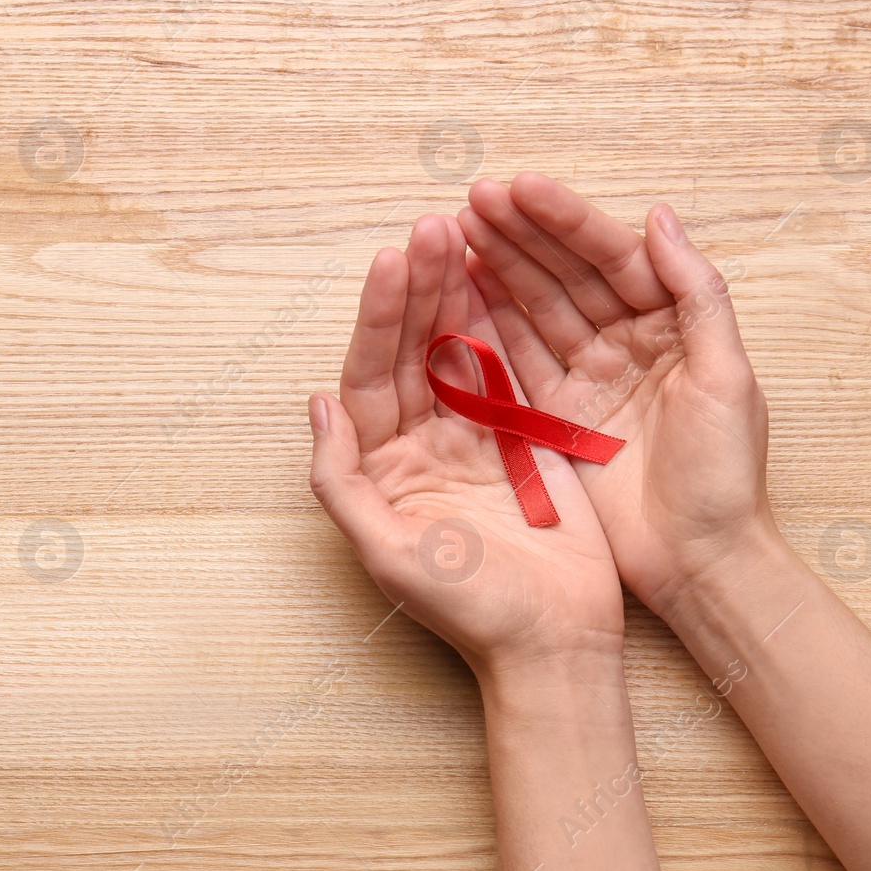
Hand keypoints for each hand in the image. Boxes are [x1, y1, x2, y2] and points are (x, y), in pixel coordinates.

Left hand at [307, 214, 625, 682]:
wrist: (553, 646)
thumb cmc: (468, 610)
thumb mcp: (388, 552)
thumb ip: (341, 481)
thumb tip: (317, 404)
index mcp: (380, 465)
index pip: (371, 374)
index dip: (379, 317)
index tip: (393, 260)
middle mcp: (419, 442)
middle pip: (412, 349)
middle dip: (419, 287)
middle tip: (432, 224)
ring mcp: (471, 436)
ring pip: (457, 349)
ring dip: (457, 293)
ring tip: (461, 233)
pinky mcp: (521, 438)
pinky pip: (505, 368)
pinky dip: (502, 324)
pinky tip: (500, 277)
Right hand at [458, 173, 774, 617]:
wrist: (699, 563)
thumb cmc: (726, 476)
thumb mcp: (728, 378)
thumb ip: (698, 294)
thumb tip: (659, 217)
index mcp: (670, 326)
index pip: (612, 258)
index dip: (567, 221)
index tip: (520, 188)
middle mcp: (625, 344)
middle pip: (567, 274)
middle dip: (521, 233)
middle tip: (472, 199)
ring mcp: (586, 380)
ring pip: (535, 309)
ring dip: (498, 267)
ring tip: (456, 231)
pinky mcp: (553, 417)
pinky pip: (515, 360)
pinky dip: (486, 325)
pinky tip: (456, 291)